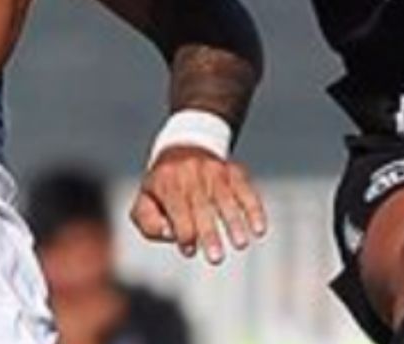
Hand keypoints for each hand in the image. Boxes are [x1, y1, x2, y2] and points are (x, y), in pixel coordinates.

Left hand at [129, 146, 266, 264]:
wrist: (185, 146)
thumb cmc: (163, 186)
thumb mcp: (144, 201)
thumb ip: (148, 223)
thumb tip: (170, 234)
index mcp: (166, 181)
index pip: (177, 210)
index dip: (184, 232)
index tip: (190, 250)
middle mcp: (190, 172)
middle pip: (201, 206)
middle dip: (209, 233)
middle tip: (216, 258)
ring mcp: (214, 169)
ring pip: (225, 198)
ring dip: (234, 222)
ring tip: (240, 244)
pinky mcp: (233, 170)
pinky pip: (246, 190)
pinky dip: (254, 209)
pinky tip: (259, 228)